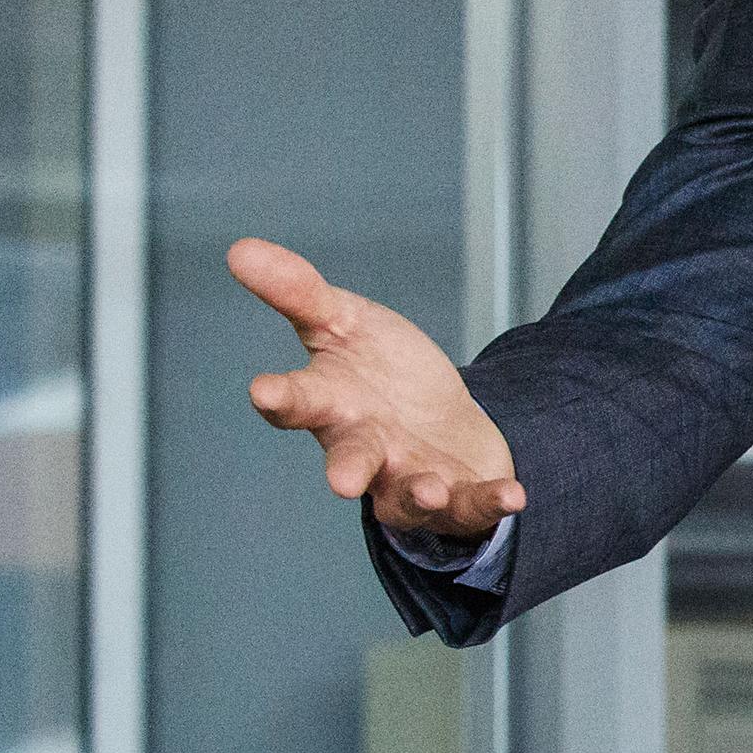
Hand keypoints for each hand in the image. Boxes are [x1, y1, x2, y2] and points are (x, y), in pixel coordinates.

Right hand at [229, 238, 524, 539]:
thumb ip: (298, 292)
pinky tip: (514, 494)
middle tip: (341, 483)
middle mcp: (365, 447)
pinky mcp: (457, 496)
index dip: (278, 397)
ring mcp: (409, 477)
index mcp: (330, 404)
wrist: (440, 420)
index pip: (296, 401)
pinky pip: (473, 505)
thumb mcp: (344, 321)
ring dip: (419, 493)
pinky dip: (490, 502)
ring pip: (408, 494)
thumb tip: (238, 248)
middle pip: (351, 459)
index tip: (262, 390)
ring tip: (431, 489)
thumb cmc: (379, 372)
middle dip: (347, 468)